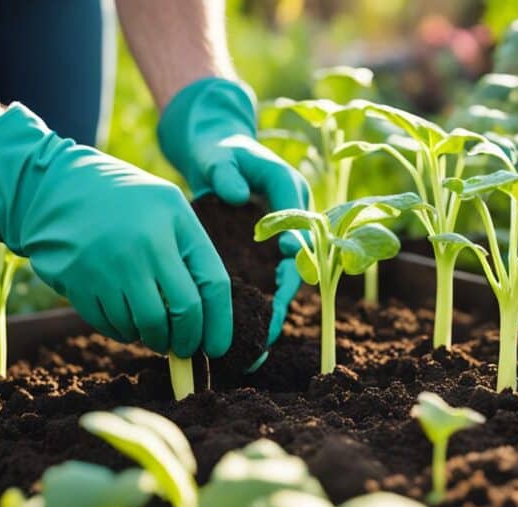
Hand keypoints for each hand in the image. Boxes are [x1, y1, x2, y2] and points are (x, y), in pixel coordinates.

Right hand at [0, 103, 231, 357]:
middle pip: (181, 313)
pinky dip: (124, 332)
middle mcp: (143, 243)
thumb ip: (191, 254)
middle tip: (184, 347)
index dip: (219, 323)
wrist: (54, 187)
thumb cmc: (126, 202)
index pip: (212, 283)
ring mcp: (108, 264)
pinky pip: (111, 325)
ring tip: (152, 330)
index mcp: (174, 220)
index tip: (216, 348)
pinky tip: (126, 321)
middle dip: (187, 340)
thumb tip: (205, 321)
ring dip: (153, 338)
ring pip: (145, 326)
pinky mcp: (77, 281)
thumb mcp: (168, 208)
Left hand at [157, 77, 309, 345]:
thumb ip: (227, 172)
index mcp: (291, 193)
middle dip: (285, 295)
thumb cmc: (220, 152)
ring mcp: (281, 239)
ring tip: (259, 342)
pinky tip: (246, 334)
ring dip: (273, 310)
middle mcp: (294, 221)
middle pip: (299, 263)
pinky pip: (267, 284)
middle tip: (269, 325)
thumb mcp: (221, 155)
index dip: (296, 244)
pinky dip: (259, 308)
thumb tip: (234, 195)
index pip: (302, 223)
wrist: (215, 154)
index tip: (285, 257)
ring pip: (285, 280)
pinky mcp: (264, 253)